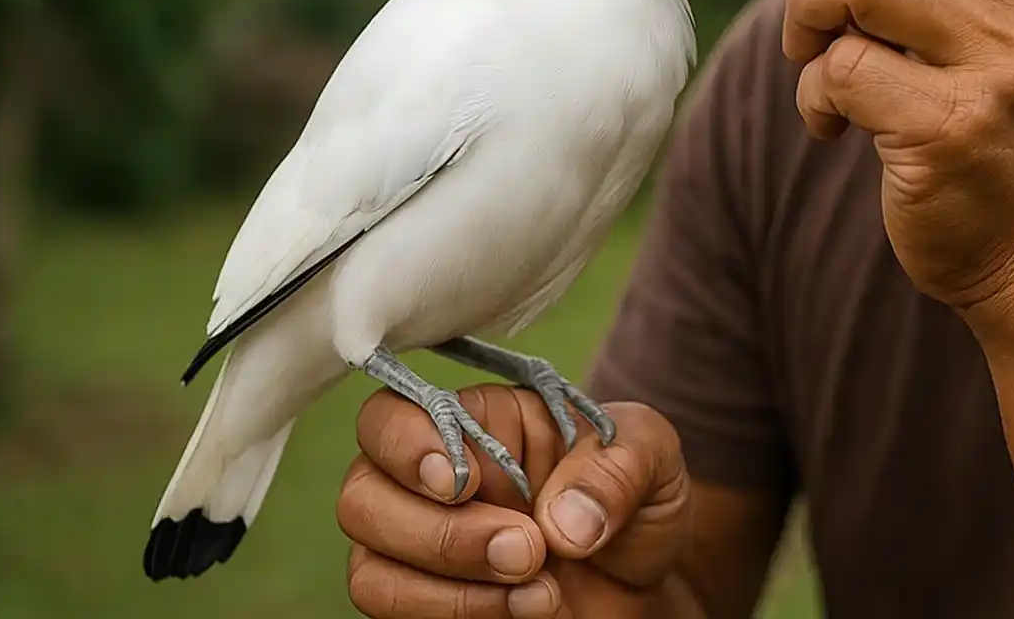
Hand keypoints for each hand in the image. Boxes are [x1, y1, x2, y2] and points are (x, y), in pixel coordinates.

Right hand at [340, 385, 690, 617]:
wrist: (643, 589)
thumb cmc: (634, 504)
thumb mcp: (652, 458)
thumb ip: (618, 466)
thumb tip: (563, 521)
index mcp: (476, 424)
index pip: (390, 415)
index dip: (407, 446)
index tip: (465, 482)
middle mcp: (430, 484)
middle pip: (361, 497)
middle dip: (443, 534)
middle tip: (528, 551)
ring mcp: (418, 551)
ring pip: (369, 569)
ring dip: (449, 590)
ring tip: (541, 590)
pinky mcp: (425, 607)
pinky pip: (392, 616)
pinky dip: (455, 618)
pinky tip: (525, 612)